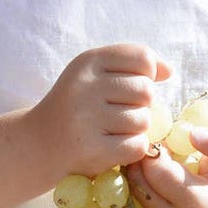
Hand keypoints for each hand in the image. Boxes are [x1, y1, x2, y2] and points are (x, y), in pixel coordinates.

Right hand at [33, 42, 171, 176]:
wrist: (38, 143)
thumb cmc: (76, 105)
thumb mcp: (94, 73)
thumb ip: (131, 64)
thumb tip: (169, 71)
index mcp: (87, 62)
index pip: (142, 58)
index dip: (146, 75)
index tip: (128, 86)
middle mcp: (84, 86)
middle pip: (146, 91)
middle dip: (141, 104)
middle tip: (118, 112)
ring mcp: (86, 119)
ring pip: (143, 120)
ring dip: (136, 129)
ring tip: (113, 130)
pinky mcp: (92, 149)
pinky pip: (137, 146)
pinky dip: (132, 150)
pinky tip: (113, 147)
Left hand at [126, 122, 207, 207]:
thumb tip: (193, 134)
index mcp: (200, 206)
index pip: (160, 173)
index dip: (156, 150)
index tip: (163, 142)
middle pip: (140, 182)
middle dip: (142, 159)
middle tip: (154, 149)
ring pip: (129, 192)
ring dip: (135, 170)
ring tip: (152, 162)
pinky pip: (125, 202)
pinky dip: (131, 183)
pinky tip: (146, 175)